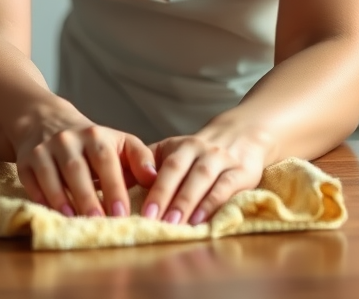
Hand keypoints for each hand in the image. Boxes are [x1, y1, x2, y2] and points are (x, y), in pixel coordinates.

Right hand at [14, 103, 157, 217]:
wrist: (47, 121)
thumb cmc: (92, 141)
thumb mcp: (118, 141)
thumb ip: (140, 157)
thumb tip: (154, 178)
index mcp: (95, 135)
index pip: (106, 160)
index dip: (114, 187)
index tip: (123, 214)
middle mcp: (68, 139)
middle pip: (78, 170)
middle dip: (89, 198)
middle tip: (100, 223)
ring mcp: (44, 149)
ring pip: (52, 175)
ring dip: (63, 200)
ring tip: (75, 222)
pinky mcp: (25, 161)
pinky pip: (31, 181)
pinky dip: (41, 198)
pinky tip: (52, 214)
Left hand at [141, 124, 269, 226]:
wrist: (243, 133)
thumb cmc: (200, 152)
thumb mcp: (175, 152)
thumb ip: (149, 165)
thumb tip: (116, 184)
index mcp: (180, 146)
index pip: (163, 165)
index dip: (152, 188)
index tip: (140, 211)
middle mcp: (199, 148)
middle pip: (178, 169)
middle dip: (164, 195)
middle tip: (151, 220)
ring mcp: (221, 158)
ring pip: (201, 178)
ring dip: (186, 201)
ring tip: (174, 224)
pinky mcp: (242, 171)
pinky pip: (226, 186)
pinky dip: (212, 202)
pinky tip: (201, 219)